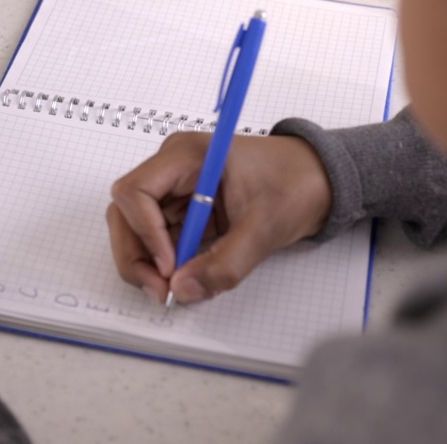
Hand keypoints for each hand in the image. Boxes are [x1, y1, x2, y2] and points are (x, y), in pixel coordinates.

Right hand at [107, 132, 331, 304]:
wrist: (320, 180)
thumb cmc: (295, 185)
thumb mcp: (264, 228)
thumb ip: (224, 263)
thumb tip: (182, 290)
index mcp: (187, 155)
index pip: (135, 190)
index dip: (144, 231)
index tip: (169, 265)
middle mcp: (172, 168)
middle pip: (126, 212)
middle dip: (136, 254)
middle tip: (159, 290)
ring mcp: (176, 189)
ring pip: (137, 228)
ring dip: (147, 262)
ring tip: (172, 290)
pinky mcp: (185, 209)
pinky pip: (160, 238)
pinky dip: (166, 263)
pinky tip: (186, 279)